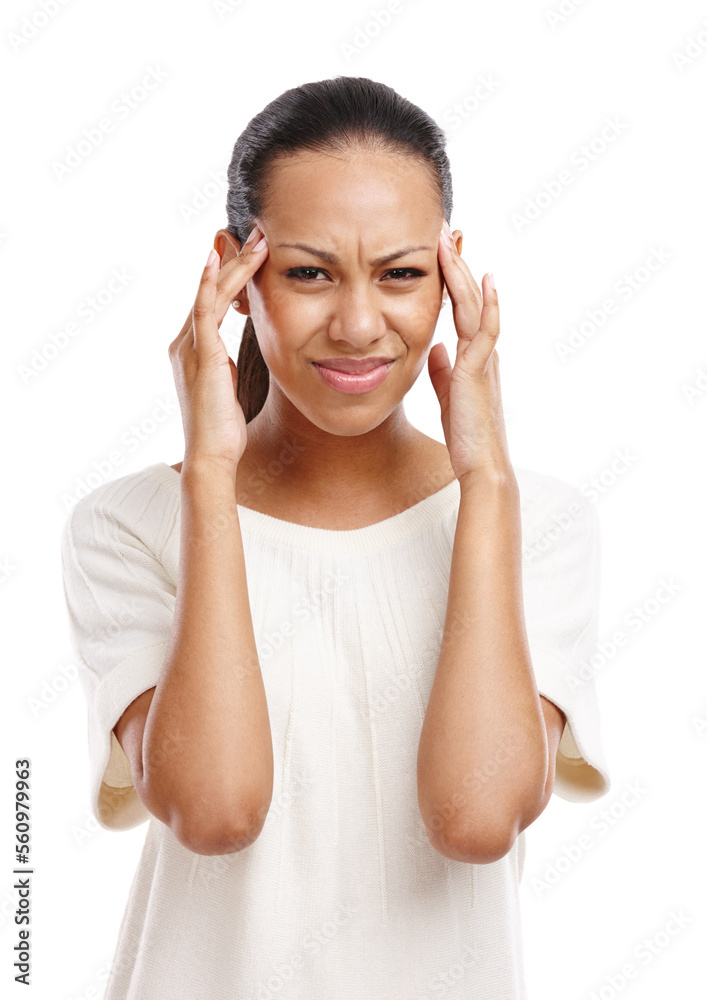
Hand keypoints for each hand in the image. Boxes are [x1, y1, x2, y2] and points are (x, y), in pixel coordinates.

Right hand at [168, 225, 268, 475]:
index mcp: (194, 350)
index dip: (231, 275)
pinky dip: (211, 282)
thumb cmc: (223, 431)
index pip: (213, 302)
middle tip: (257, 233)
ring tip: (257, 239)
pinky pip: (203, 309)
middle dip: (234, 260)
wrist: (212, 456)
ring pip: (210, 293)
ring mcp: (189, 347)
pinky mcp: (199, 354)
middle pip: (211, 290)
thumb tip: (236, 359)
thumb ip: (228, 369)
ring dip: (234, 264)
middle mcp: (185, 343)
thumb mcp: (228, 390)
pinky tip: (219, 258)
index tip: (251, 251)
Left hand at [427, 221, 512, 483]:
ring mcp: (484, 358)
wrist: (481, 465)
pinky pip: (486, 329)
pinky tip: (484, 279)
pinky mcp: (481, 370)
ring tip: (452, 240)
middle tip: (446, 231)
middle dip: (457, 263)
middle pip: (470, 297)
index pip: (460, 308)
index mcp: (471, 355)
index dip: (451, 279)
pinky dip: (487, 303)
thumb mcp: (448, 395)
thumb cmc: (466, 435)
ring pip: (476, 305)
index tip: (440, 251)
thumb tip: (434, 349)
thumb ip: (442, 370)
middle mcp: (482, 351)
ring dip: (463, 272)